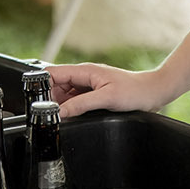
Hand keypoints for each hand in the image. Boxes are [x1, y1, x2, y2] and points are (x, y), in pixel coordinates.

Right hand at [49, 63, 175, 119]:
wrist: (153, 92)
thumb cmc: (134, 91)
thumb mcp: (106, 98)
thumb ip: (81, 104)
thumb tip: (59, 112)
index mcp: (84, 71)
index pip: (53, 73)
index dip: (42, 86)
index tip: (37, 102)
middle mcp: (84, 76)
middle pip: (56, 86)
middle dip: (50, 99)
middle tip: (49, 115)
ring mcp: (89, 86)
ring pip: (65, 95)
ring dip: (61, 105)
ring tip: (62, 117)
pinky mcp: (94, 94)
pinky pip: (75, 101)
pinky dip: (71, 109)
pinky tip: (73, 117)